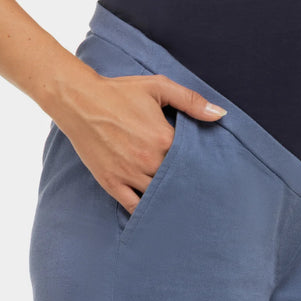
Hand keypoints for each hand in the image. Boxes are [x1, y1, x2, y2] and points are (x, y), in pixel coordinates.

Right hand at [57, 71, 226, 215]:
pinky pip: (133, 207)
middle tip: (198, 190)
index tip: (206, 168)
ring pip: (158, 196)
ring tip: (181, 202)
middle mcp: (148, 160)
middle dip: (186, 184)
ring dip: (169, 199)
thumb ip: (191, 101)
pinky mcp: (111, 183)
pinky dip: (145, 212)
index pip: (192, 161)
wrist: (79, 100)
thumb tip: (220, 114)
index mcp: (163, 139)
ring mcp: (129, 174)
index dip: (200, 165)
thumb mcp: (158, 87)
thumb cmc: (119, 92)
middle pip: (177, 181)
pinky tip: (156, 213)